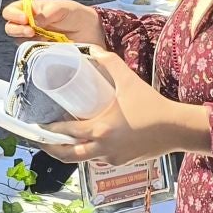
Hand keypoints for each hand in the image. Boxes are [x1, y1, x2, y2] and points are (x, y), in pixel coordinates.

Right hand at [1, 0, 106, 47]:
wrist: (91, 33)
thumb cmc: (77, 16)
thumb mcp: (64, 8)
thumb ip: (49, 12)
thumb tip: (34, 21)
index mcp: (32, 10)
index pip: (12, 10)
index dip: (13, 14)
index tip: (24, 18)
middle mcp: (29, 25)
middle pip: (11, 27)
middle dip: (16, 29)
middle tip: (30, 30)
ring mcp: (34, 39)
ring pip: (18, 41)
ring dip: (24, 40)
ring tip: (36, 37)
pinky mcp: (41, 52)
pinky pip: (31, 53)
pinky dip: (34, 50)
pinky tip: (44, 47)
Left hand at [37, 50, 209, 165]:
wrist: (176, 128)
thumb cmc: (151, 104)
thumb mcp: (128, 80)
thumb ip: (109, 62)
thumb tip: (91, 49)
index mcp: (100, 130)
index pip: (66, 132)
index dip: (49, 130)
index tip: (37, 124)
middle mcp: (102, 148)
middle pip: (67, 155)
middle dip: (50, 148)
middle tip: (40, 139)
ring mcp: (110, 158)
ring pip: (81, 159)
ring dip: (68, 152)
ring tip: (58, 141)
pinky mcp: (120, 162)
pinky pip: (97, 159)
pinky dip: (87, 152)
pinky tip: (85, 142)